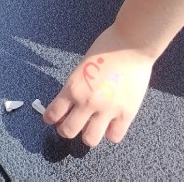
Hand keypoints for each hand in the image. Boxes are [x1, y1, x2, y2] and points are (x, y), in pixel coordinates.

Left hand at [44, 25, 154, 146]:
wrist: (132, 44)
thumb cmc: (107, 48)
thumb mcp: (82, 66)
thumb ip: (76, 86)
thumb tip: (71, 103)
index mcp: (73, 87)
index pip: (53, 113)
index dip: (50, 118)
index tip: (52, 118)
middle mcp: (87, 102)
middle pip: (68, 131)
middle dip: (66, 129)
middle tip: (71, 124)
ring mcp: (108, 110)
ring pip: (90, 139)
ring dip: (88, 135)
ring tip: (91, 127)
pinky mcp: (126, 114)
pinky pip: (114, 136)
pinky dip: (110, 132)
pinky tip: (110, 124)